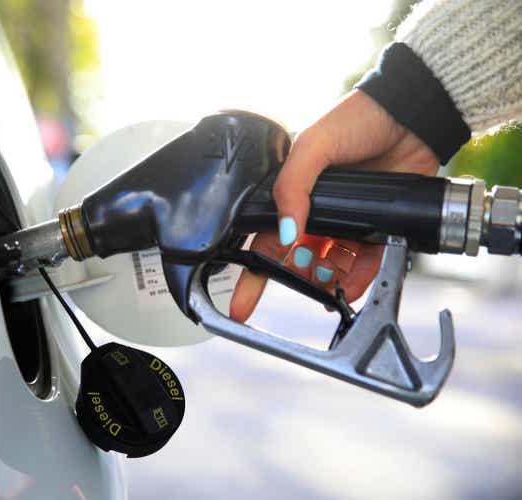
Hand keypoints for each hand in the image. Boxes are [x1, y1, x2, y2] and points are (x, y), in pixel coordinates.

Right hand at [230, 89, 439, 321]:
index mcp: (293, 194)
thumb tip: (287, 233)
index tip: (241, 306)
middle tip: (302, 284)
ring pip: (330, 267)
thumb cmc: (356, 119)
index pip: (266, 240)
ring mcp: (348, 222)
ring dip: (327, 282)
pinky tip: (351, 287)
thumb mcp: (312, 145)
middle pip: (298, 260)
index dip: (253, 274)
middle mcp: (317, 212)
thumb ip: (292, 187)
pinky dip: (358, 279)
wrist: (410, 114)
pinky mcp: (378, 228)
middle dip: (296, 278)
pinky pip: (364, 263)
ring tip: (329, 288)